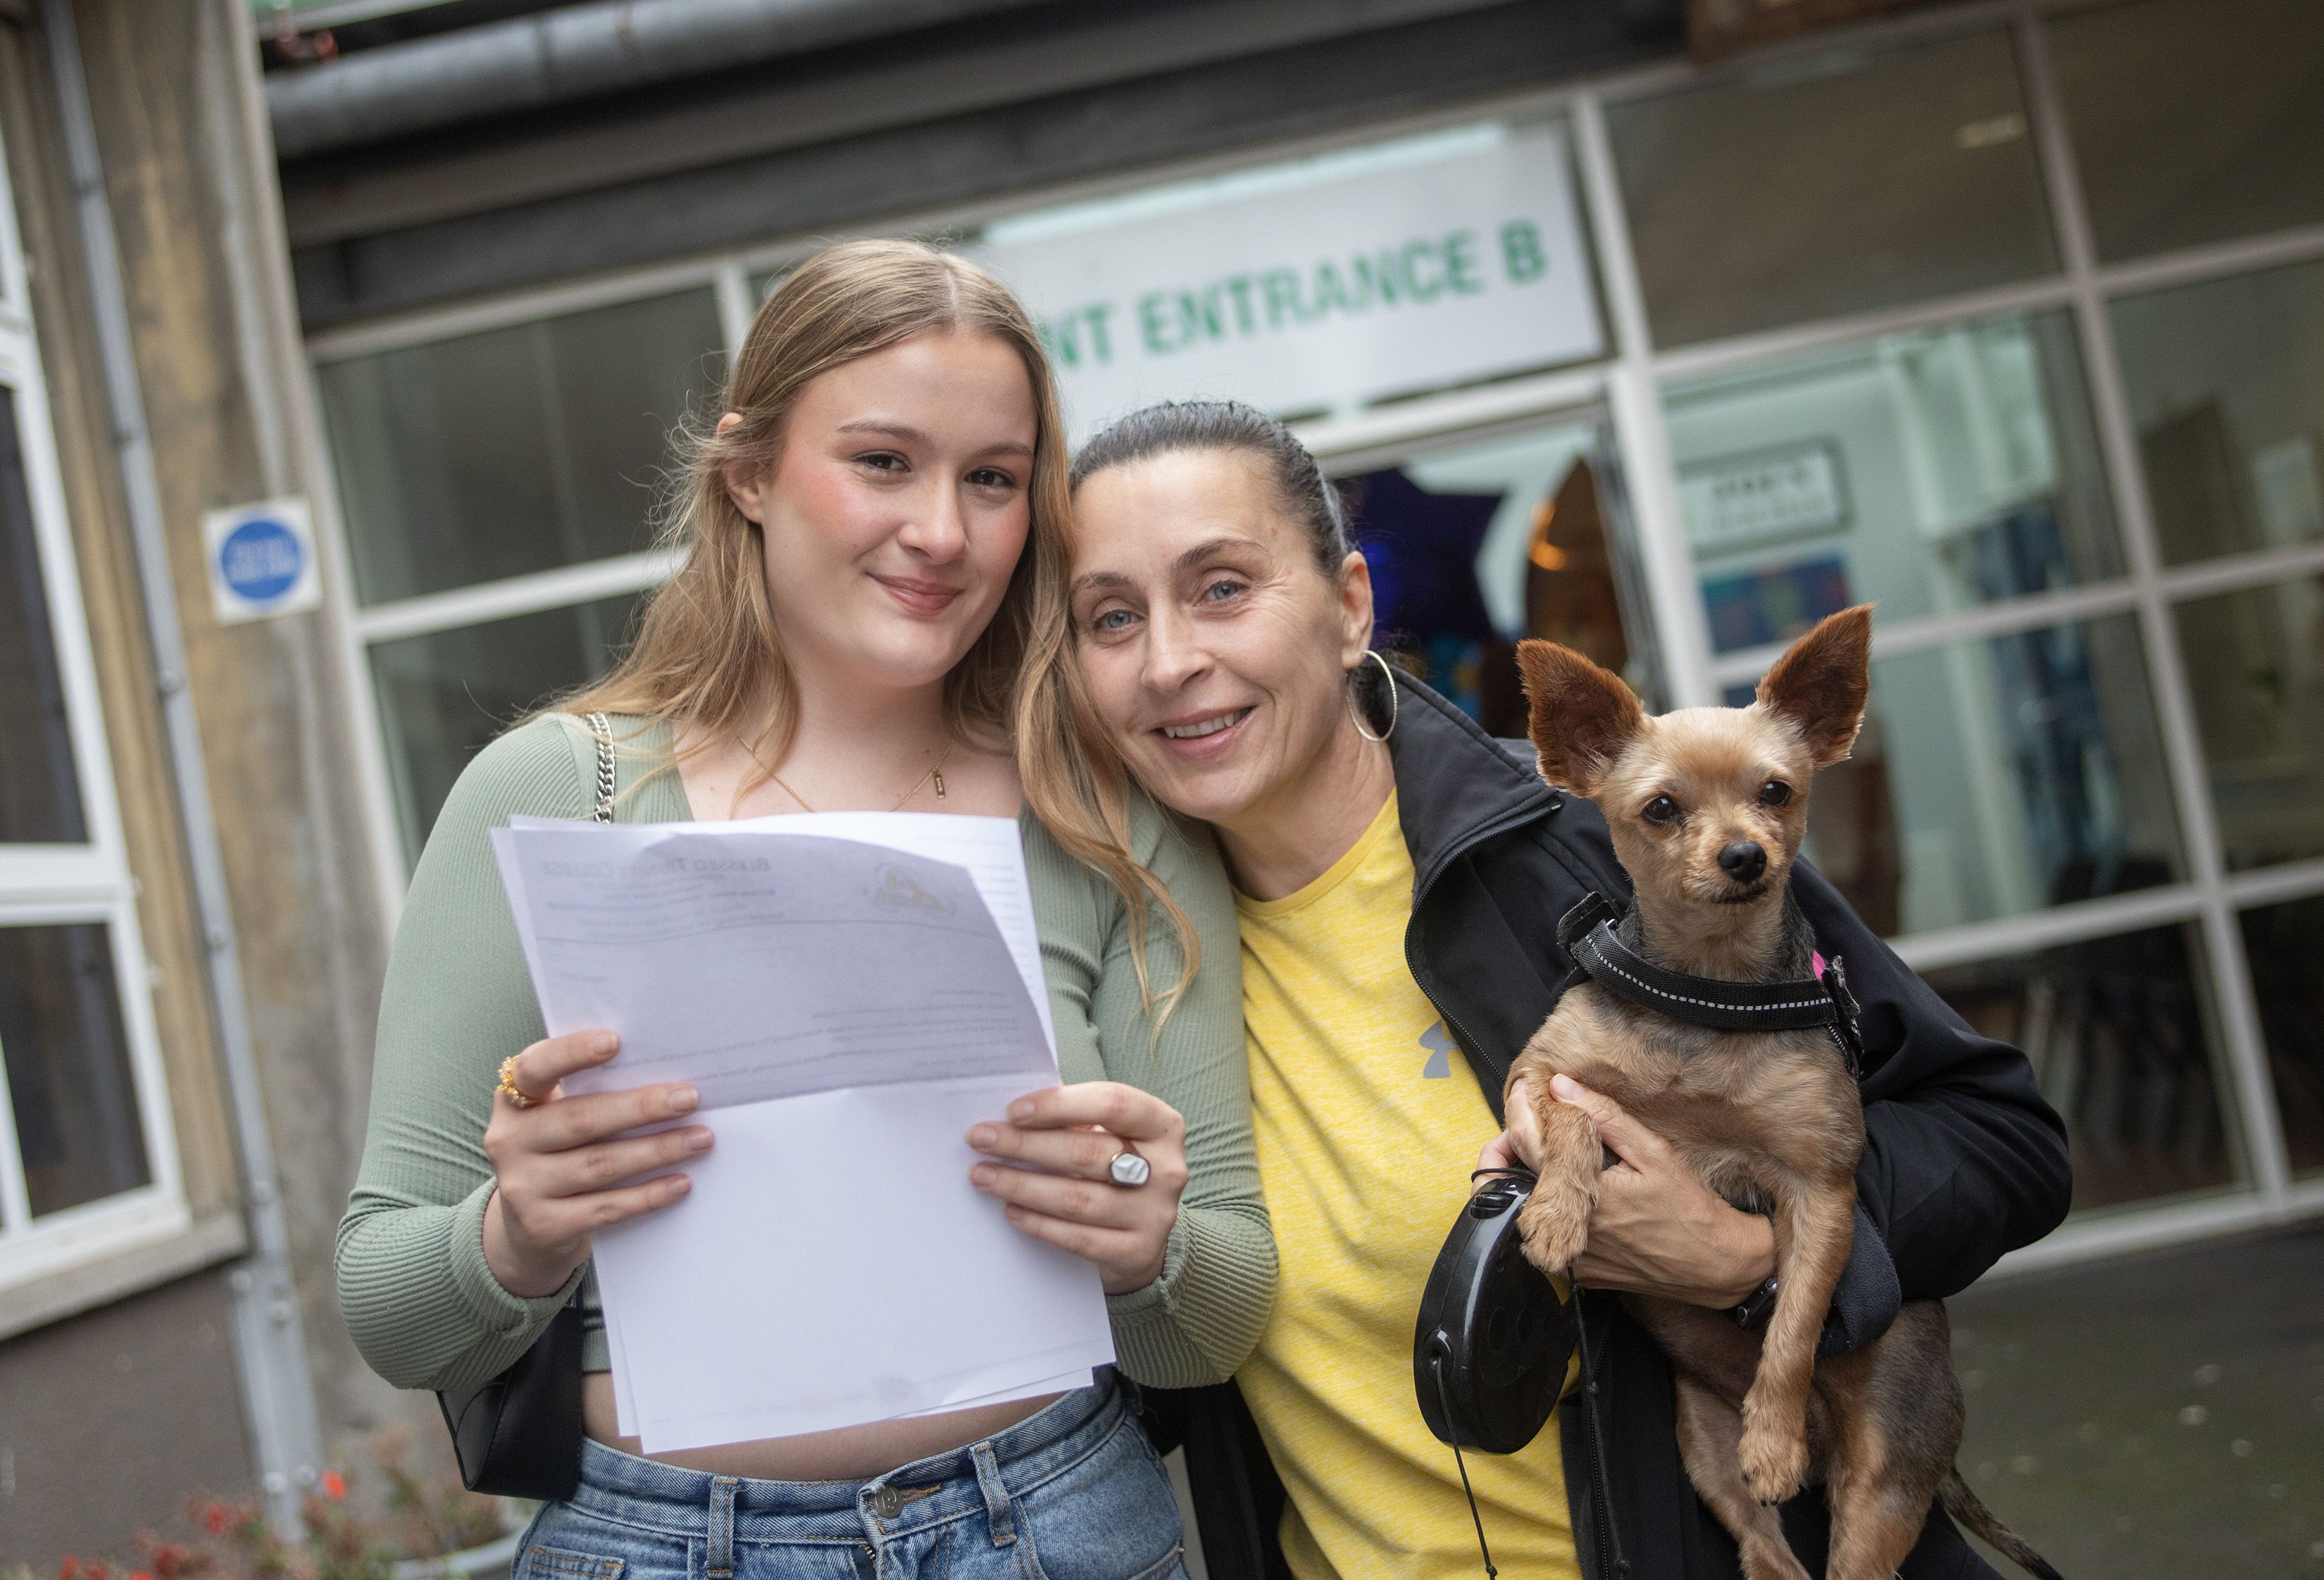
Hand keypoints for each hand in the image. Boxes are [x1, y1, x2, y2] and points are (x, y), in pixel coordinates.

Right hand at [480, 1030, 712, 1297]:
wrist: (529, 1228)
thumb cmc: (560, 1151)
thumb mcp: (558, 1116)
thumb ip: (592, 1092)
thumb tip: (666, 1076)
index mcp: (515, 1101)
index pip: (535, 1068)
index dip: (571, 1053)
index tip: (616, 1041)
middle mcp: (509, 1141)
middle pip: (581, 1119)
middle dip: (641, 1108)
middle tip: (689, 1098)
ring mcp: (521, 1188)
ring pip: (599, 1165)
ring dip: (657, 1150)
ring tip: (700, 1138)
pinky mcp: (543, 1227)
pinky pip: (605, 1209)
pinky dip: (648, 1195)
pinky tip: (681, 1183)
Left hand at [967, 1082, 1188, 1295]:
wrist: (1143, 1234)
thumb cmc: (1112, 1168)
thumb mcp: (1110, 1134)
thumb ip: (1074, 1120)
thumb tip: (1010, 1118)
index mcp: (1161, 1125)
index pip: (1112, 1103)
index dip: (1060, 1104)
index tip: (1013, 1111)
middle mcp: (1166, 1168)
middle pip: (1087, 1152)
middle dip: (1025, 1145)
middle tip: (981, 1139)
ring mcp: (1154, 1214)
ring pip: (1077, 1198)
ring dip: (1022, 1185)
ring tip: (983, 1175)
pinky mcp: (1135, 1252)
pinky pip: (1077, 1238)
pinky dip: (1038, 1223)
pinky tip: (1010, 1210)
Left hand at [1478, 1073, 1773, 1308]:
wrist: (1716, 1265)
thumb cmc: (1690, 1208)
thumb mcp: (1654, 1153)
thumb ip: (1605, 1117)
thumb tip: (1562, 1085)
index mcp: (1586, 1196)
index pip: (1527, 1147)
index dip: (1519, 1115)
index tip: (1525, 1094)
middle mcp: (1571, 1231)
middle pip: (1516, 1182)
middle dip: (1513, 1148)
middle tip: (1529, 1123)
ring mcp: (1572, 1258)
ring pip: (1529, 1211)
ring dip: (1531, 1180)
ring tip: (1550, 1154)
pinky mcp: (1579, 1274)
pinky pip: (1550, 1236)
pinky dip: (1552, 1211)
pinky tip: (1575, 1194)